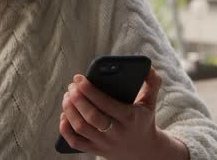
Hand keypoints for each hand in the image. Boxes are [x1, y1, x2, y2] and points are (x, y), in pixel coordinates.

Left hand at [59, 68, 187, 159]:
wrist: (144, 151)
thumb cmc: (143, 119)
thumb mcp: (150, 102)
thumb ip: (153, 82)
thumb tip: (148, 66)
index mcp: (129, 118)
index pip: (106, 104)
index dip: (89, 90)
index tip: (78, 78)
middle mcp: (116, 133)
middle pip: (91, 116)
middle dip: (78, 99)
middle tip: (71, 86)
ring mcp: (104, 143)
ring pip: (81, 128)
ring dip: (69, 110)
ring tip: (67, 96)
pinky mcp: (95, 150)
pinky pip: (75, 142)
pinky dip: (65, 129)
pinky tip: (63, 115)